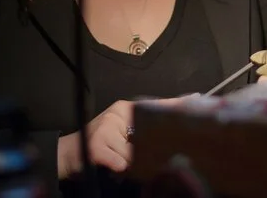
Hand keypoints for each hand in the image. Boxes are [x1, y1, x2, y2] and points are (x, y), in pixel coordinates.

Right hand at [57, 97, 187, 177]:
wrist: (68, 155)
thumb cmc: (99, 147)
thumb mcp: (121, 137)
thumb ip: (140, 135)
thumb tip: (168, 141)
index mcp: (124, 110)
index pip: (153, 105)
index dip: (176, 104)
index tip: (198, 98)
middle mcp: (116, 114)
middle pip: (145, 134)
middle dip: (150, 148)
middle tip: (142, 155)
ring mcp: (105, 128)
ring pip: (134, 153)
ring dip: (131, 164)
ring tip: (121, 164)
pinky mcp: (97, 145)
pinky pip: (120, 162)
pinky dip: (119, 169)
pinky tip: (114, 168)